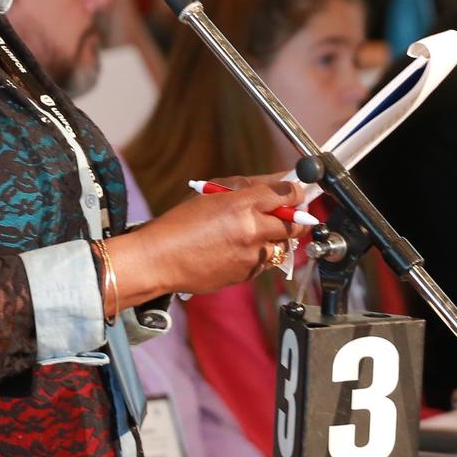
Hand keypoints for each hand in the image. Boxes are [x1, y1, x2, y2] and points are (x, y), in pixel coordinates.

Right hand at [105, 177, 304, 298]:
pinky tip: (237, 249)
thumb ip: (249, 186)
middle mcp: (252, 230)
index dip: (296, 192)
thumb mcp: (212, 193)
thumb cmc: (181, 223)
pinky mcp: (247, 275)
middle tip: (284, 214)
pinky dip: (259, 255)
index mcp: (243, 204)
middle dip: (294, 218)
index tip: (296, 192)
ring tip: (252, 233)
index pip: (288, 194)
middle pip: (295, 223)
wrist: (160, 260)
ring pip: (282, 245)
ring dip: (275, 238)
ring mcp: (251, 256)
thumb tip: (279, 181)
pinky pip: (265, 262)